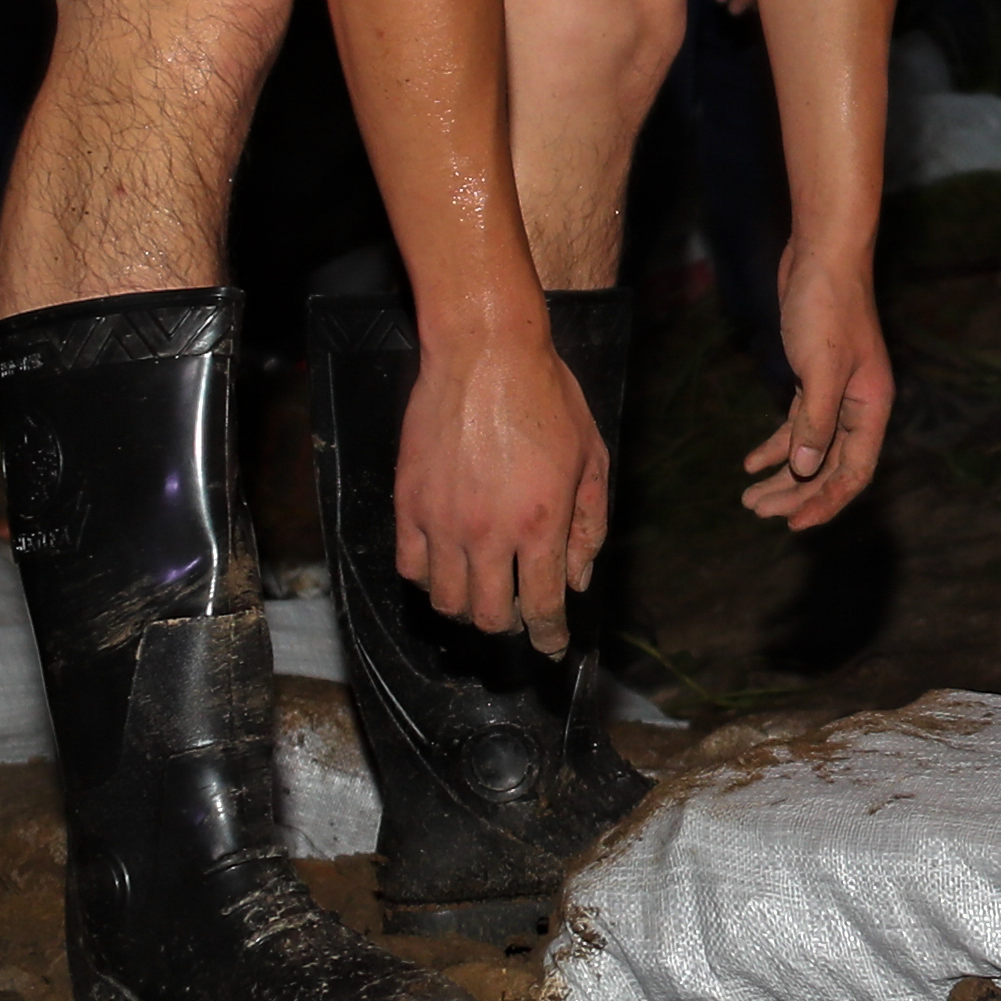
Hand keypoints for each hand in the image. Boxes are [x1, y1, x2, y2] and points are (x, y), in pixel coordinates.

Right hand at [393, 318, 605, 653]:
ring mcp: (443, 520)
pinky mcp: (409, 503)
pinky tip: (446, 568)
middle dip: (510, 625)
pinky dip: (429, 580)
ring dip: (468, 608)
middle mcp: (488, 532)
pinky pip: (410, 567)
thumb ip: (588, 526)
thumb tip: (577, 580)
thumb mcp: (592, 457)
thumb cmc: (548, 397)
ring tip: (481, 591)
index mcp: (540, 523)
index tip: (551, 648)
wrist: (485, 352)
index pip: (542, 606)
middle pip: (490, 616)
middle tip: (518, 613)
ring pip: (447, 601)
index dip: (548, 637)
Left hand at [742, 235, 894, 529]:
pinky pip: (797, 424)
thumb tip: (803, 470)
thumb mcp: (819, 367)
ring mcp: (836, 394)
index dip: (825, 502)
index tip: (793, 524)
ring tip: (749, 497)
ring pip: (810, 448)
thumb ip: (814, 420)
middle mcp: (857, 407)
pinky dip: (776, 445)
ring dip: (782, 474)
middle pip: (828, 466)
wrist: (822, 256)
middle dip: (795, 493)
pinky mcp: (812, 379)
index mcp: (871, 409)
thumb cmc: (828, 307)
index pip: (853, 472)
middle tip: (757, 510)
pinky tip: (751, 461)